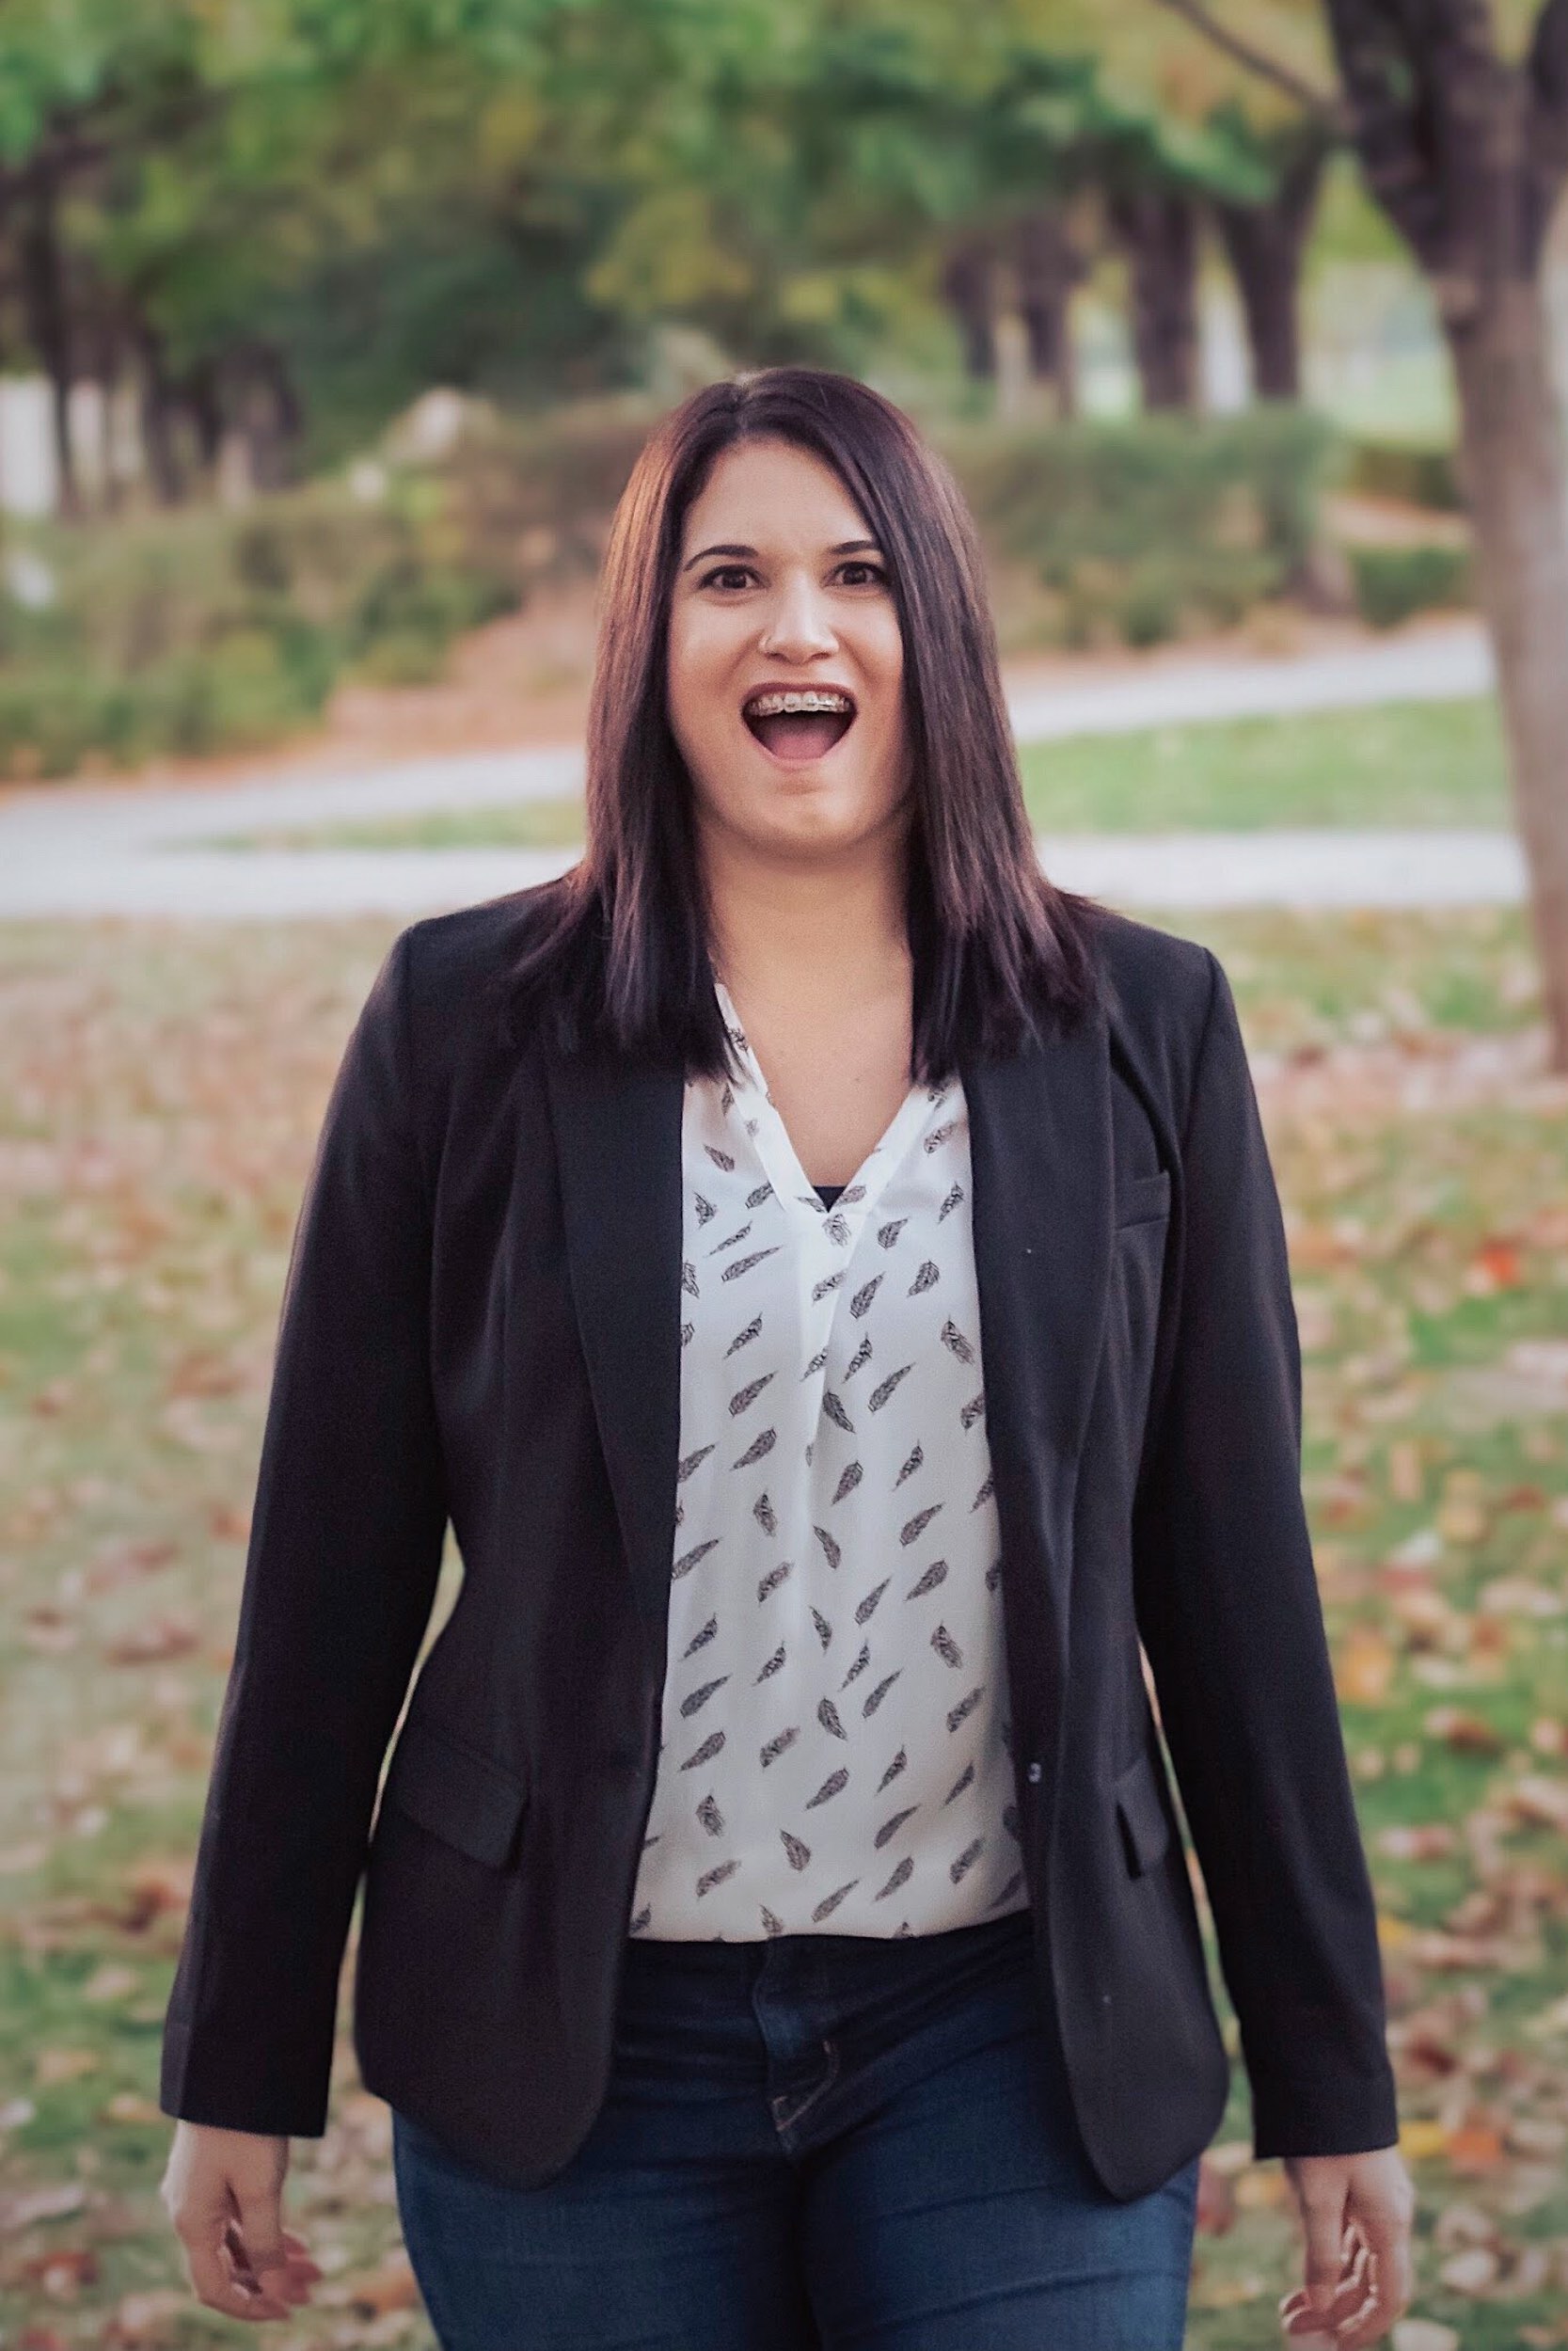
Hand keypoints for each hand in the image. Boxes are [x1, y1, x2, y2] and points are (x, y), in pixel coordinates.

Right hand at [161, 2121, 322, 2322]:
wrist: (230, 2066)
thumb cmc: (244, 2126)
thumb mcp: (261, 2188)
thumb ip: (266, 2244)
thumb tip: (276, 2291)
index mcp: (191, 2222)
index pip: (214, 2288)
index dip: (251, 2307)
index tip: (290, 2309)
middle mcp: (187, 2212)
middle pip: (226, 2267)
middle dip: (269, 2283)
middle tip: (314, 2286)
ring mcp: (196, 2193)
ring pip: (233, 2243)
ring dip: (270, 2258)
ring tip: (313, 2265)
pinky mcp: (210, 2175)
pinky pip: (234, 2220)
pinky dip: (263, 2233)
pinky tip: (295, 2241)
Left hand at [1278, 2146, 1415, 2345]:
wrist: (1327, 2074)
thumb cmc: (1323, 2134)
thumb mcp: (1317, 2196)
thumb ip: (1322, 2254)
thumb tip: (1323, 2305)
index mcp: (1389, 2223)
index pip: (1389, 2295)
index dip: (1367, 2327)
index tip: (1339, 2347)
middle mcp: (1390, 2218)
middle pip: (1371, 2283)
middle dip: (1338, 2312)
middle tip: (1295, 2328)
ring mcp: (1376, 2204)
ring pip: (1359, 2264)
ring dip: (1330, 2291)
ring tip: (1290, 2310)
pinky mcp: (1360, 2192)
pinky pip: (1351, 2242)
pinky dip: (1330, 2264)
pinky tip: (1305, 2279)